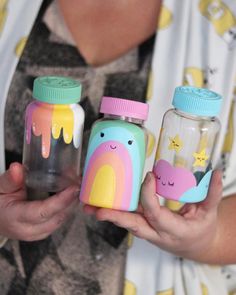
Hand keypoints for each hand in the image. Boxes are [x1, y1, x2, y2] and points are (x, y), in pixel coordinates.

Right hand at [0, 163, 78, 240]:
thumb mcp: (0, 188)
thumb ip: (10, 179)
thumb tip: (17, 168)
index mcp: (16, 218)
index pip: (43, 212)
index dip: (61, 200)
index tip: (74, 187)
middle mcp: (28, 230)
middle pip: (56, 218)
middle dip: (71, 201)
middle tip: (80, 182)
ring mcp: (36, 234)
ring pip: (60, 221)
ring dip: (70, 204)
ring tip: (77, 186)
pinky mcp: (42, 233)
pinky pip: (59, 221)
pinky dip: (66, 208)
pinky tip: (70, 195)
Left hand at [83, 171, 221, 261]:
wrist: (195, 245)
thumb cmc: (201, 229)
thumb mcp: (209, 214)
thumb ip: (212, 193)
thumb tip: (217, 172)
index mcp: (173, 230)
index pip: (156, 213)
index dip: (149, 196)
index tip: (148, 177)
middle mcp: (156, 234)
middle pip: (133, 225)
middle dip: (114, 217)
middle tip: (96, 209)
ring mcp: (148, 232)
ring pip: (126, 224)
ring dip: (108, 214)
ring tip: (89, 205)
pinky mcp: (143, 227)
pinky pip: (128, 219)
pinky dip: (114, 212)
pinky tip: (101, 202)